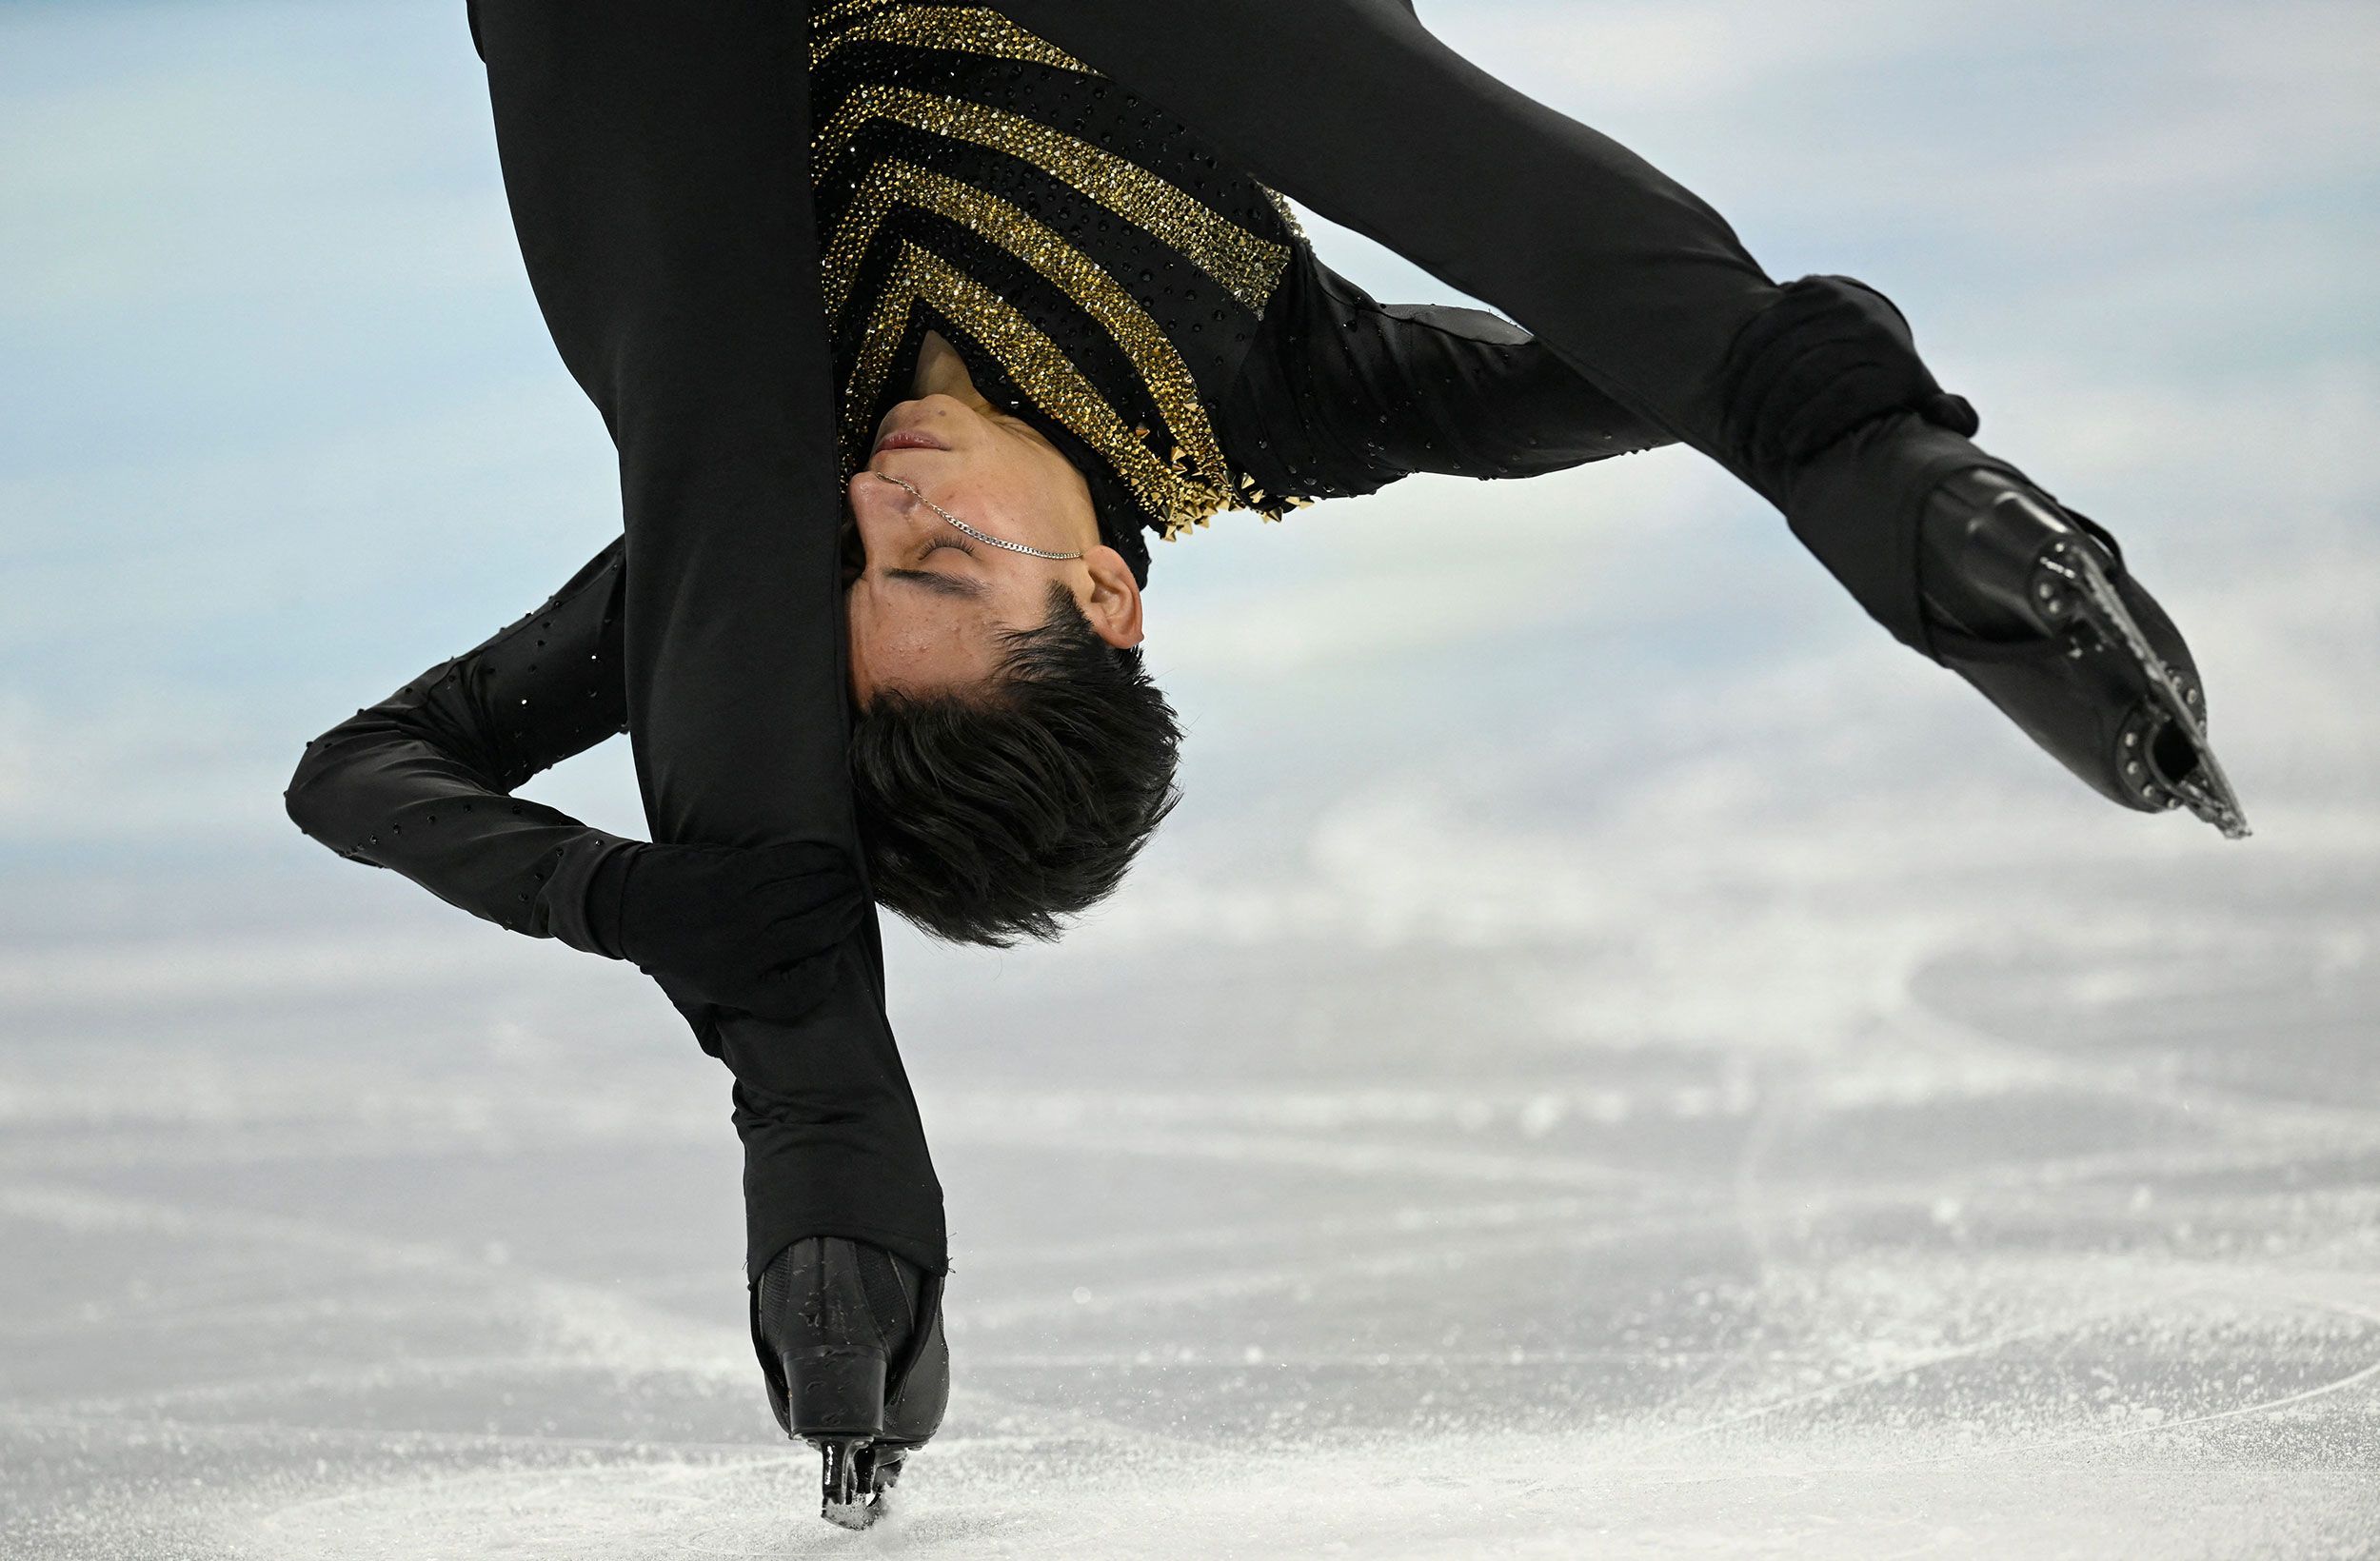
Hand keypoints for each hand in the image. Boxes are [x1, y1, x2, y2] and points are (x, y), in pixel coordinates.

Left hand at [605, 840, 866, 1019]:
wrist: (625, 902)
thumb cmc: (665, 953)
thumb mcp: (691, 997)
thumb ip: (717, 1026)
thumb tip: (744, 1057)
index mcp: (735, 987)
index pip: (804, 991)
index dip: (826, 973)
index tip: (833, 957)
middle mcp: (743, 950)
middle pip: (819, 933)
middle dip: (845, 915)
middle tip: (854, 905)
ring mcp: (741, 909)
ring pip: (811, 894)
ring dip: (838, 883)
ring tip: (846, 881)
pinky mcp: (735, 872)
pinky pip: (792, 864)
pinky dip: (817, 859)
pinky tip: (828, 858)